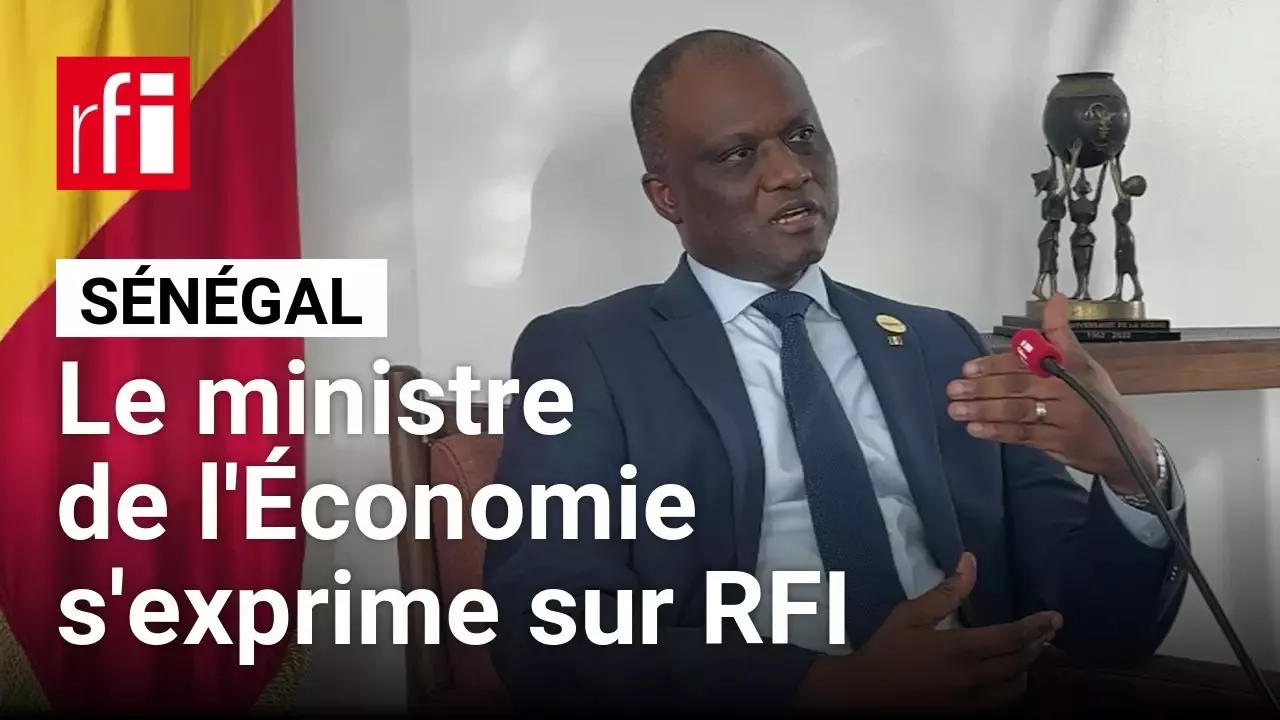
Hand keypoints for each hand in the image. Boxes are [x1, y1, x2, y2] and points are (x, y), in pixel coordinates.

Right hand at [798, 553, 1060, 710]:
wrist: (865, 694)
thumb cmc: (887, 650)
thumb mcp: (911, 615)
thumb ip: (946, 591)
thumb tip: (970, 562)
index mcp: (960, 649)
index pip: (1012, 637)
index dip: (1037, 626)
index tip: (1055, 617)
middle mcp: (974, 678)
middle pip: (1021, 662)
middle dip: (1039, 644)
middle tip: (1049, 630)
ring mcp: (974, 702)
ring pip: (1017, 686)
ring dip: (1028, 667)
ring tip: (1031, 651)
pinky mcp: (968, 714)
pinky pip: (1004, 703)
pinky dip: (1013, 687)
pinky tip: (1011, 675)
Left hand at [945, 292, 1156, 493]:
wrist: (1127, 446)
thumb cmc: (1098, 400)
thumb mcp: (1084, 363)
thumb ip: (1060, 334)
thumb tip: (1055, 298)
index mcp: (1070, 366)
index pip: (1026, 362)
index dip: (994, 365)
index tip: (968, 369)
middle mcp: (1068, 390)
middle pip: (1018, 386)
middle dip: (982, 388)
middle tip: (953, 390)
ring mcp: (1064, 418)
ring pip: (1017, 411)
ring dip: (983, 410)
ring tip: (956, 410)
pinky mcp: (1060, 443)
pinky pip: (1023, 436)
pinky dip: (997, 432)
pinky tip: (975, 429)